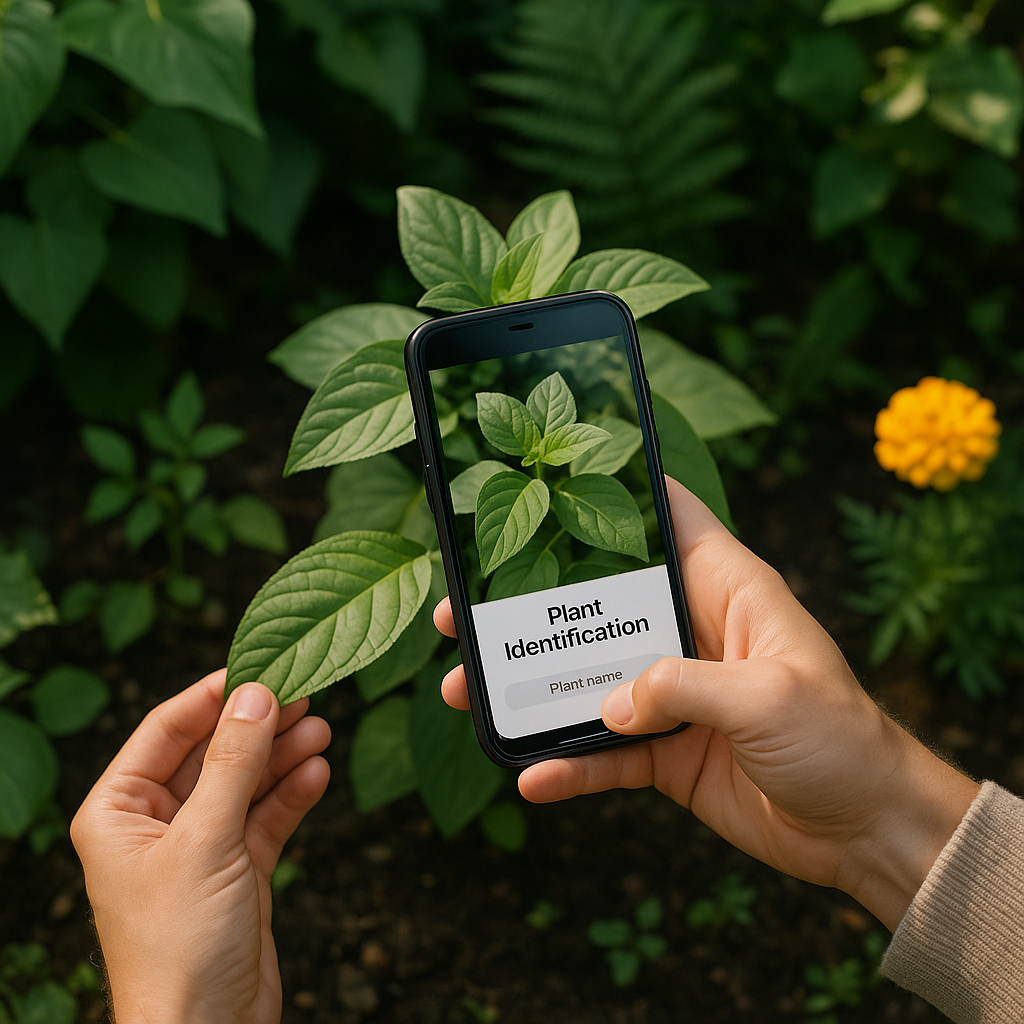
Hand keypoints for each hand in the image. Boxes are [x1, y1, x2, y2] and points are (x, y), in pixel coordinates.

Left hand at [71, 670, 330, 1023]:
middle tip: (305, 695)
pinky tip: (317, 773)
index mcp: (119, 811)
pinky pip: (265, 817)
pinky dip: (291, 794)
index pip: (166, 730)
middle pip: (213, 752)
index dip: (213, 696)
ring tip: (320, 729)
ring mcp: (199, 846)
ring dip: (281, 755)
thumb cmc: (179, 945)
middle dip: (258, 725)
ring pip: (245, 781)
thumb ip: (235, 763)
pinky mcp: (237, 871)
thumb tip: (257, 693)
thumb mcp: (206, 840)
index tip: (261, 667)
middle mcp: (156, 823)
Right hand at [434, 478, 978, 929]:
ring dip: (529, 687)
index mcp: (727, 588)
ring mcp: (671, 693)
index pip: (668, 518)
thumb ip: (683, 686)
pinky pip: (603, 753)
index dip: (614, 490)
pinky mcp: (664, 750)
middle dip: (534, 604)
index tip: (546, 479)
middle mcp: (690, 631)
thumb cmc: (841, 737)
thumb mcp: (770, 697)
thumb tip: (609, 703)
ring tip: (463, 688)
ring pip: (585, 677)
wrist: (864, 828)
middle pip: (599, 604)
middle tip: (465, 607)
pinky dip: (568, 763)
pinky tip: (530, 775)